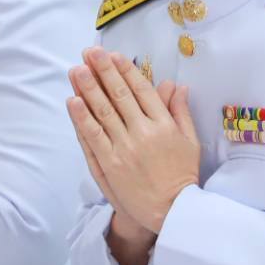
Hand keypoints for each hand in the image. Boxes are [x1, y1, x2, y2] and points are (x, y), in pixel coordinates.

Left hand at [66, 48, 199, 234]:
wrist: (171, 211)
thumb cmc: (182, 175)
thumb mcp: (190, 141)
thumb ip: (180, 112)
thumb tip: (177, 85)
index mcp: (164, 125)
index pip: (141, 90)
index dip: (126, 71)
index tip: (113, 55)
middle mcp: (143, 133)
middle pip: (119, 96)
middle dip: (103, 71)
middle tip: (89, 53)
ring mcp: (124, 149)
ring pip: (103, 113)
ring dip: (88, 89)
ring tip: (76, 70)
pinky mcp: (109, 165)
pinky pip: (92, 137)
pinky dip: (82, 118)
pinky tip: (73, 101)